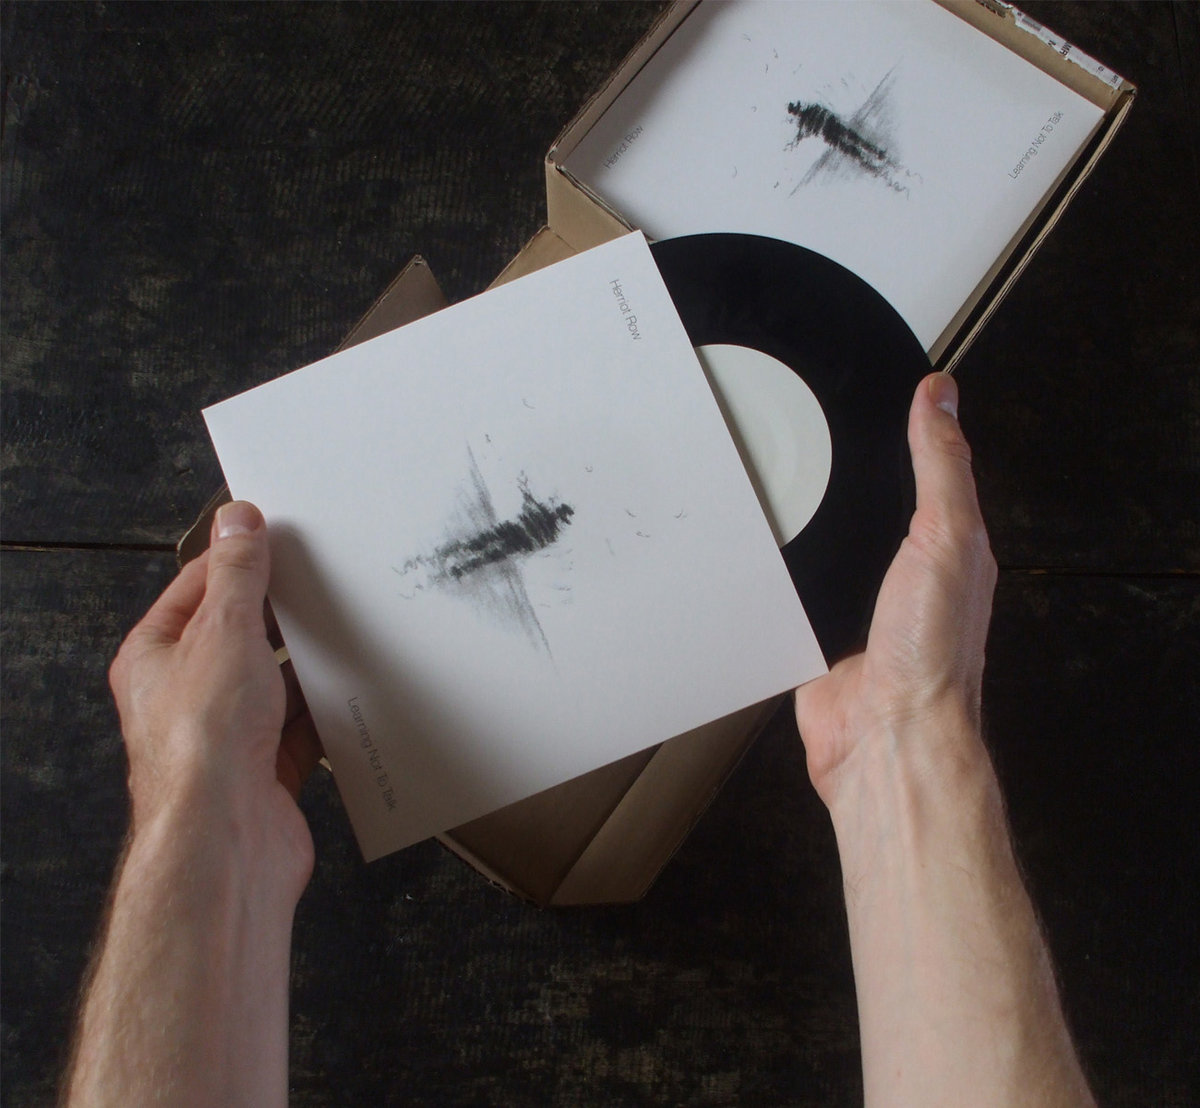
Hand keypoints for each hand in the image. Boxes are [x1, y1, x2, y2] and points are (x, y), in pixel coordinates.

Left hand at [108, 500, 321, 898]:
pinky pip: (301, 729)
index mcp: (154, 658)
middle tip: (315, 584)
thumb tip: (237, 523)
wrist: (226, 838)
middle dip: (278, 615)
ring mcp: (226, 736)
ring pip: (273, 684)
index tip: (274, 537)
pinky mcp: (264, 770)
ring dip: (304, 666)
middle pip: (238, 637)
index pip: (197, 588)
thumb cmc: (202, 748)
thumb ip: (236, 574)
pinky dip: (324, 714)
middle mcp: (184, 697)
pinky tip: (345, 697)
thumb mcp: (222, 631)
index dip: (237, 558)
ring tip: (337, 636)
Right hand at [794, 372, 996, 810]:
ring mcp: (859, 605)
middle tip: (810, 432)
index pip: (928, 473)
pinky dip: (776, 575)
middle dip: (840, 477)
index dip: (909, 432)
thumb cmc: (931, 656)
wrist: (884, 738)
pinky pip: (791, 591)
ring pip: (826, 547)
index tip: (884, 392)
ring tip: (773, 483)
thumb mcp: (946, 539)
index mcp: (948, 546)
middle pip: (870, 507)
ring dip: (803, 527)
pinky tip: (760, 556)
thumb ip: (942, 468)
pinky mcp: (816, 633)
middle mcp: (905, 575)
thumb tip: (941, 397)